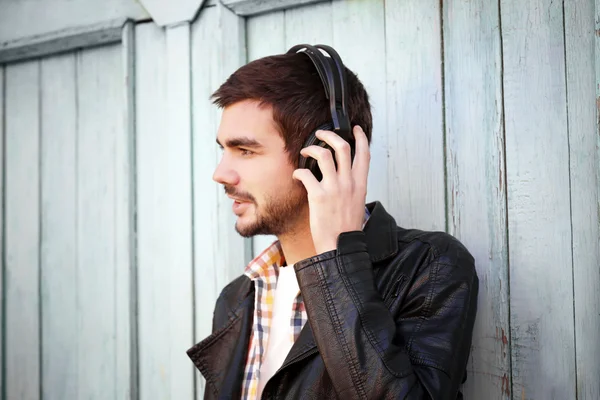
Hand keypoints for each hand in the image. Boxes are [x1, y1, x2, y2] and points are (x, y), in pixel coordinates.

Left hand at [292, 125, 369, 253]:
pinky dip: (299, 171)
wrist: (341, 247)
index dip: (360, 137)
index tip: (354, 129)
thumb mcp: (357, 203)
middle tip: (320, 134)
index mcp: (360, 184)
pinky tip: (297, 175)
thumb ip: (353, 186)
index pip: (364, 154)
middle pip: (342, 147)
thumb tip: (344, 175)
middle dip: (330, 135)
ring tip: (305, 151)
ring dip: (312, 149)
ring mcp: (334, 188)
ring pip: (324, 155)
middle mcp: (349, 183)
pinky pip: (306, 173)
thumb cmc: (347, 228)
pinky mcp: (318, 196)